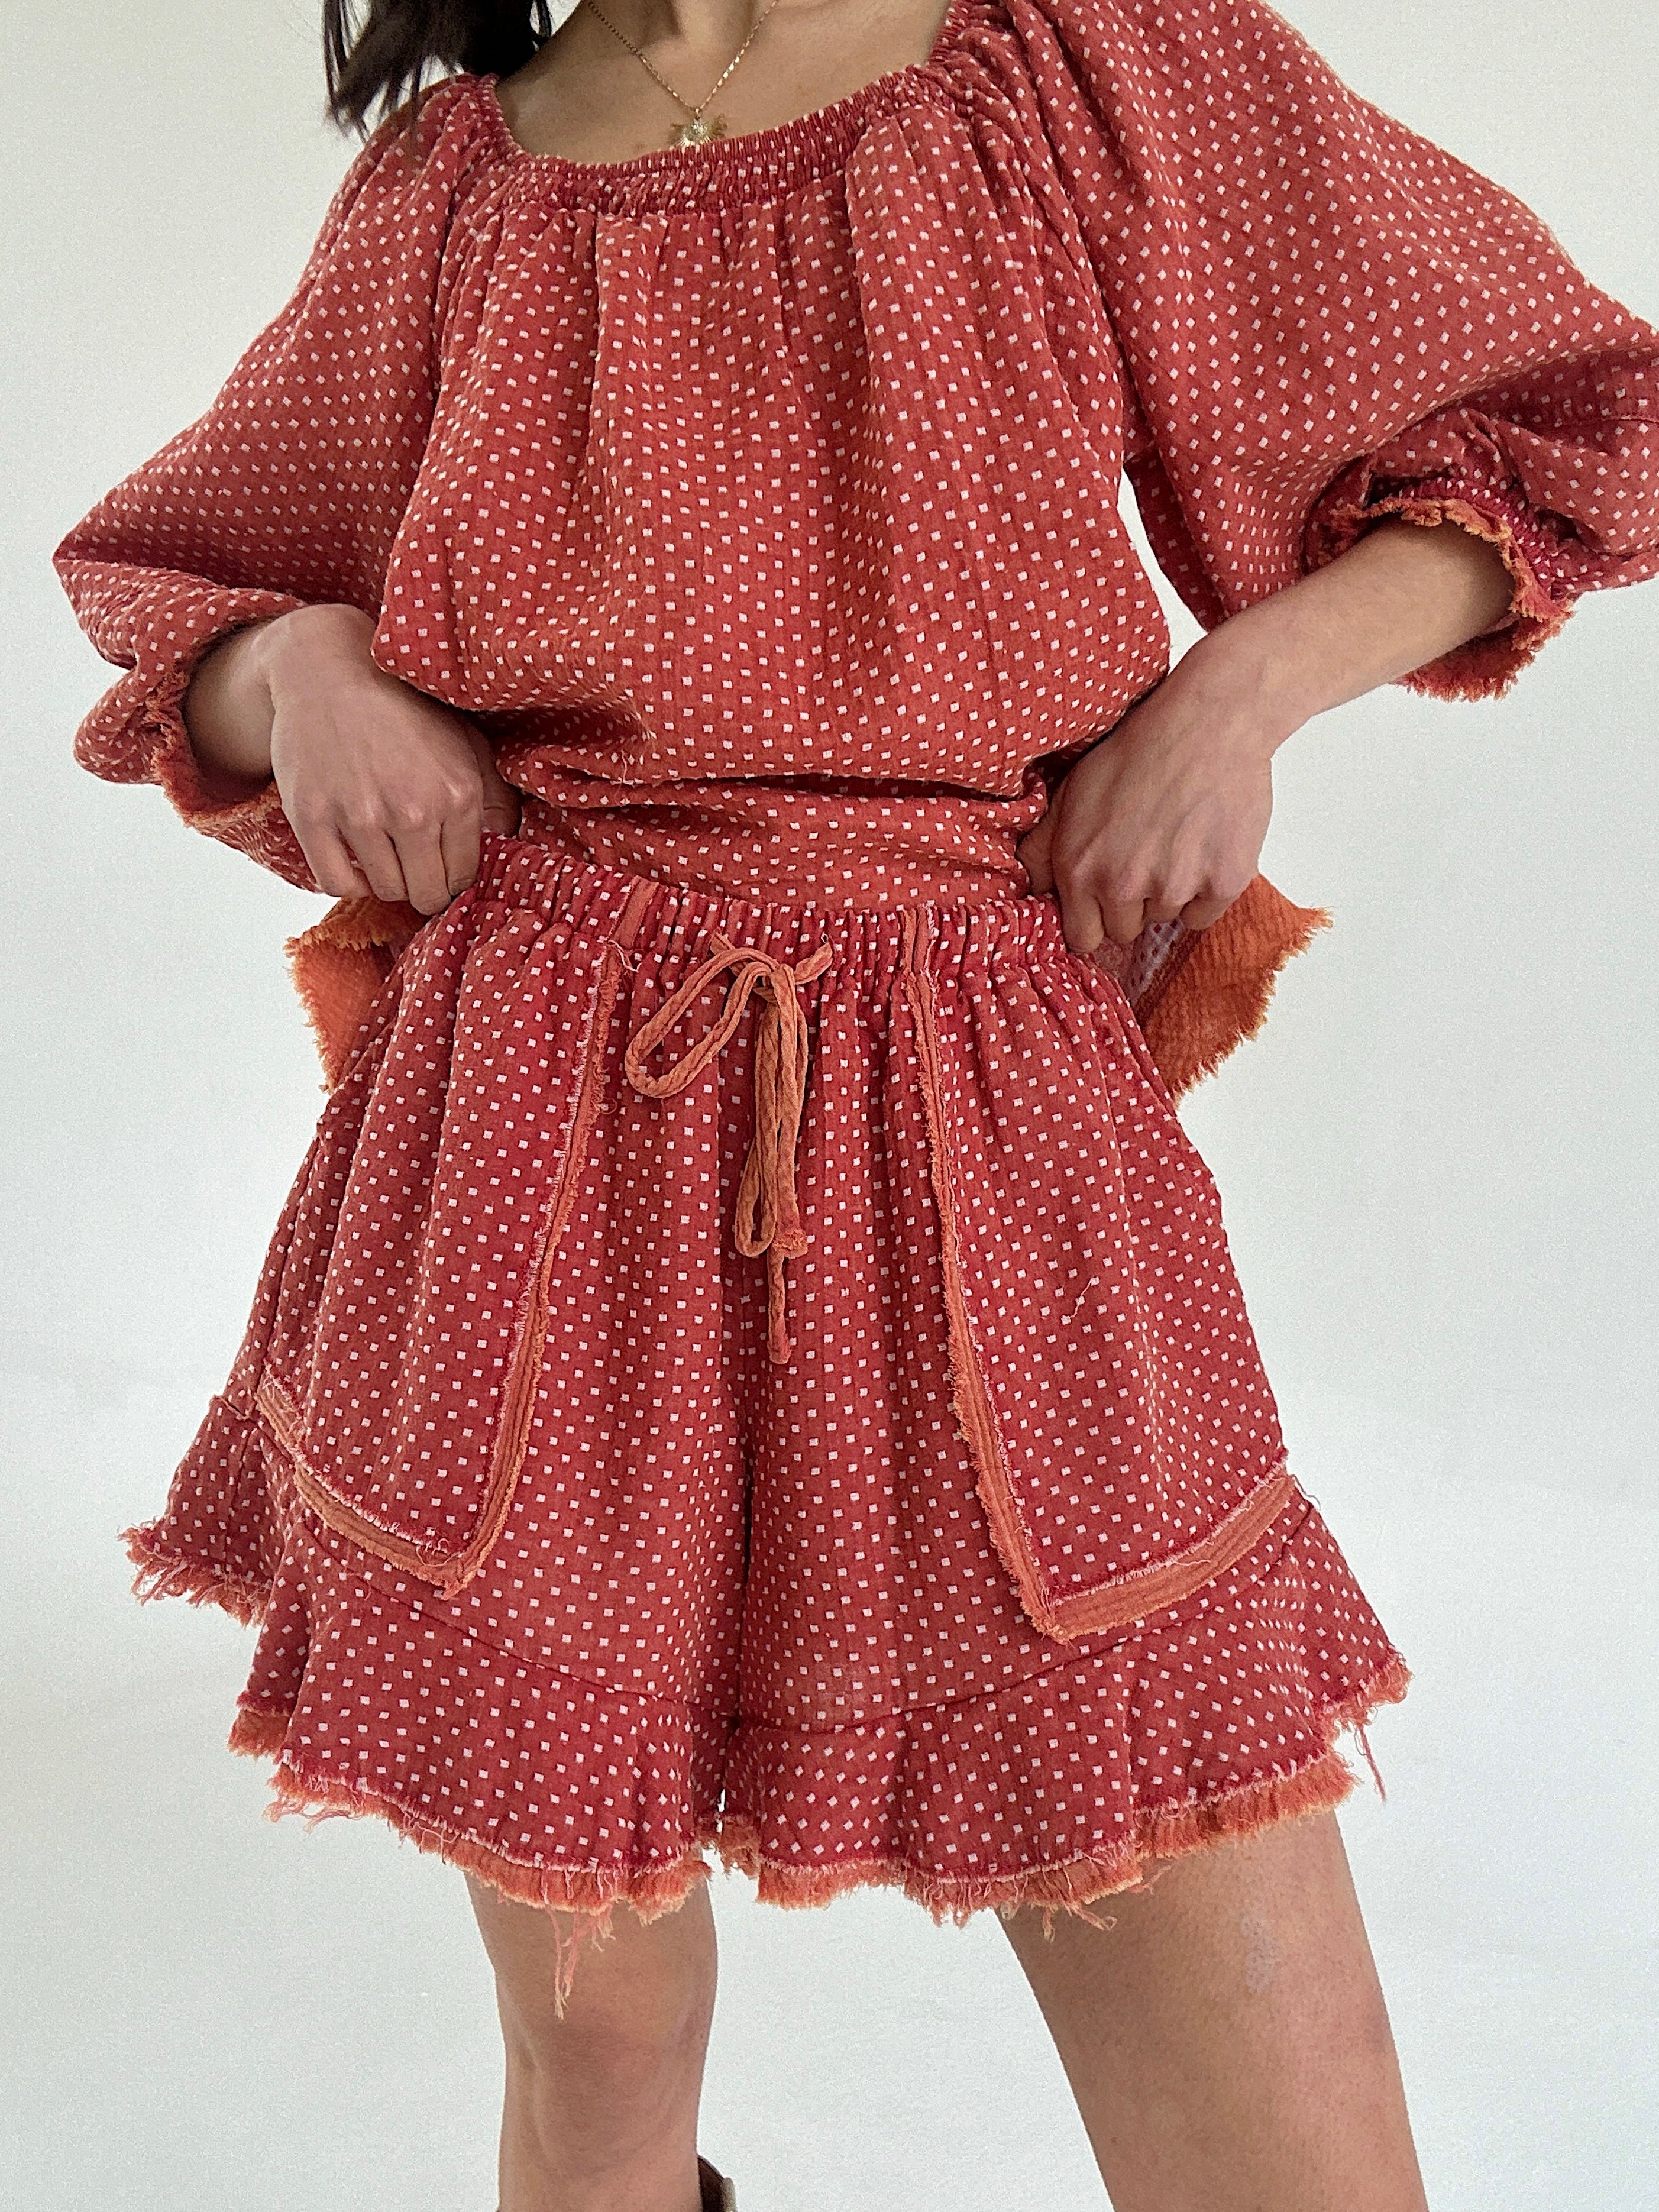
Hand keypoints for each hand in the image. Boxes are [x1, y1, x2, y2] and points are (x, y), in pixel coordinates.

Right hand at [190, 604, 520, 913]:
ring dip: (387, 880)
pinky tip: (354, 861)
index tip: (442, 868)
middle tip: (415, 870)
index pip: (464, 876)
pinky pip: (336, 883)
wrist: (327, 670)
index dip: (453, 878)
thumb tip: (507, 840)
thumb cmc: (399, 705)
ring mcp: (359, 816)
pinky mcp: (313, 818)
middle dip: (425, 887)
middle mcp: (412, 811)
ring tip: (385, 855)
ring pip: (384, 890)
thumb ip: (494, 794)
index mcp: (456, 794)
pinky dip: (347, 881)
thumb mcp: (464, 741)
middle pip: (426, 893)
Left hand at [1017, 652, 1279, 953]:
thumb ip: (1042, 850)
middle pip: (1125, 930)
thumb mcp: (1070, 793)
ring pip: (1166, 918)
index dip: (1094, 917)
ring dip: (1169, 891)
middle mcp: (1123, 885)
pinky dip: (1205, 890)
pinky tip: (1202, 847)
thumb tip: (1030, 892)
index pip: (1082, 938)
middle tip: (1145, 851)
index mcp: (1080, 869)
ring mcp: (1175, 887)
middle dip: (1132, 901)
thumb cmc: (1139, 750)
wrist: (1207, 722)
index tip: (1106, 896)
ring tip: (1175, 837)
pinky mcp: (1222, 883)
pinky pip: (1204, 914)